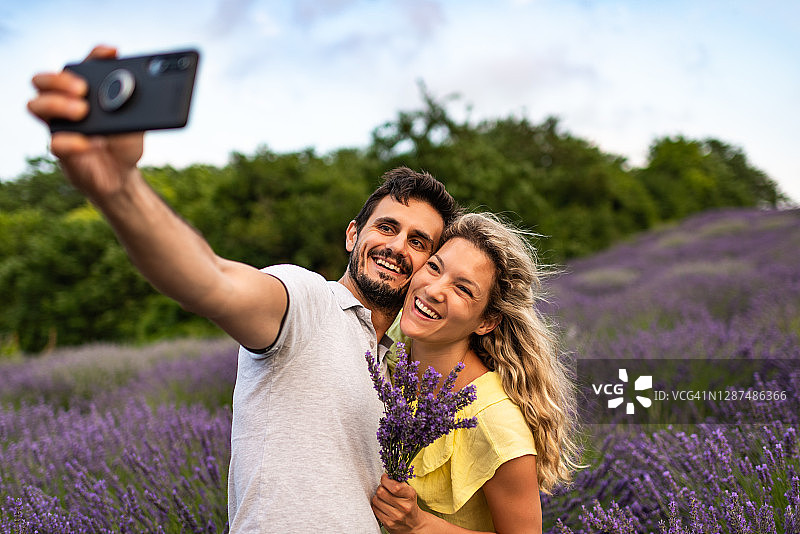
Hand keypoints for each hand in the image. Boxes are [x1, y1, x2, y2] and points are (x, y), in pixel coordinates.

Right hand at [27, 45, 143, 199]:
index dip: (94, 55)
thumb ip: (133, 107)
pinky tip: (92, 143)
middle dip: (60, 79)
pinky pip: (55, 141)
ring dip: (56, 104)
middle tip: (82, 88)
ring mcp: (59, 125)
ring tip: (82, 111)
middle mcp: (65, 103)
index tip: (112, 53)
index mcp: (83, 91)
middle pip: (44, 80)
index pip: (81, 65)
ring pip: (36, 105)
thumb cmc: (124, 143)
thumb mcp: (136, 123)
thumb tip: (134, 89)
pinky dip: (73, 141)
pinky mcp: (61, 149)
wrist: (122, 174)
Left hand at [371, 473, 425, 532]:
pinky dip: (376, 506)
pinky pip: (375, 509)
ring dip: (377, 497)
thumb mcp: (409, 492)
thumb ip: (398, 483)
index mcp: (410, 495)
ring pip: (376, 500)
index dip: (385, 480)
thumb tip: (384, 476)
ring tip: (383, 498)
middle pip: (381, 492)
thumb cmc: (409, 505)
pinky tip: (382, 506)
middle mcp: (404, 507)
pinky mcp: (388, 524)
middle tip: (383, 488)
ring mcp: (396, 517)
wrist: (414, 525)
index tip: (385, 478)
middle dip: (380, 488)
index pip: (393, 486)